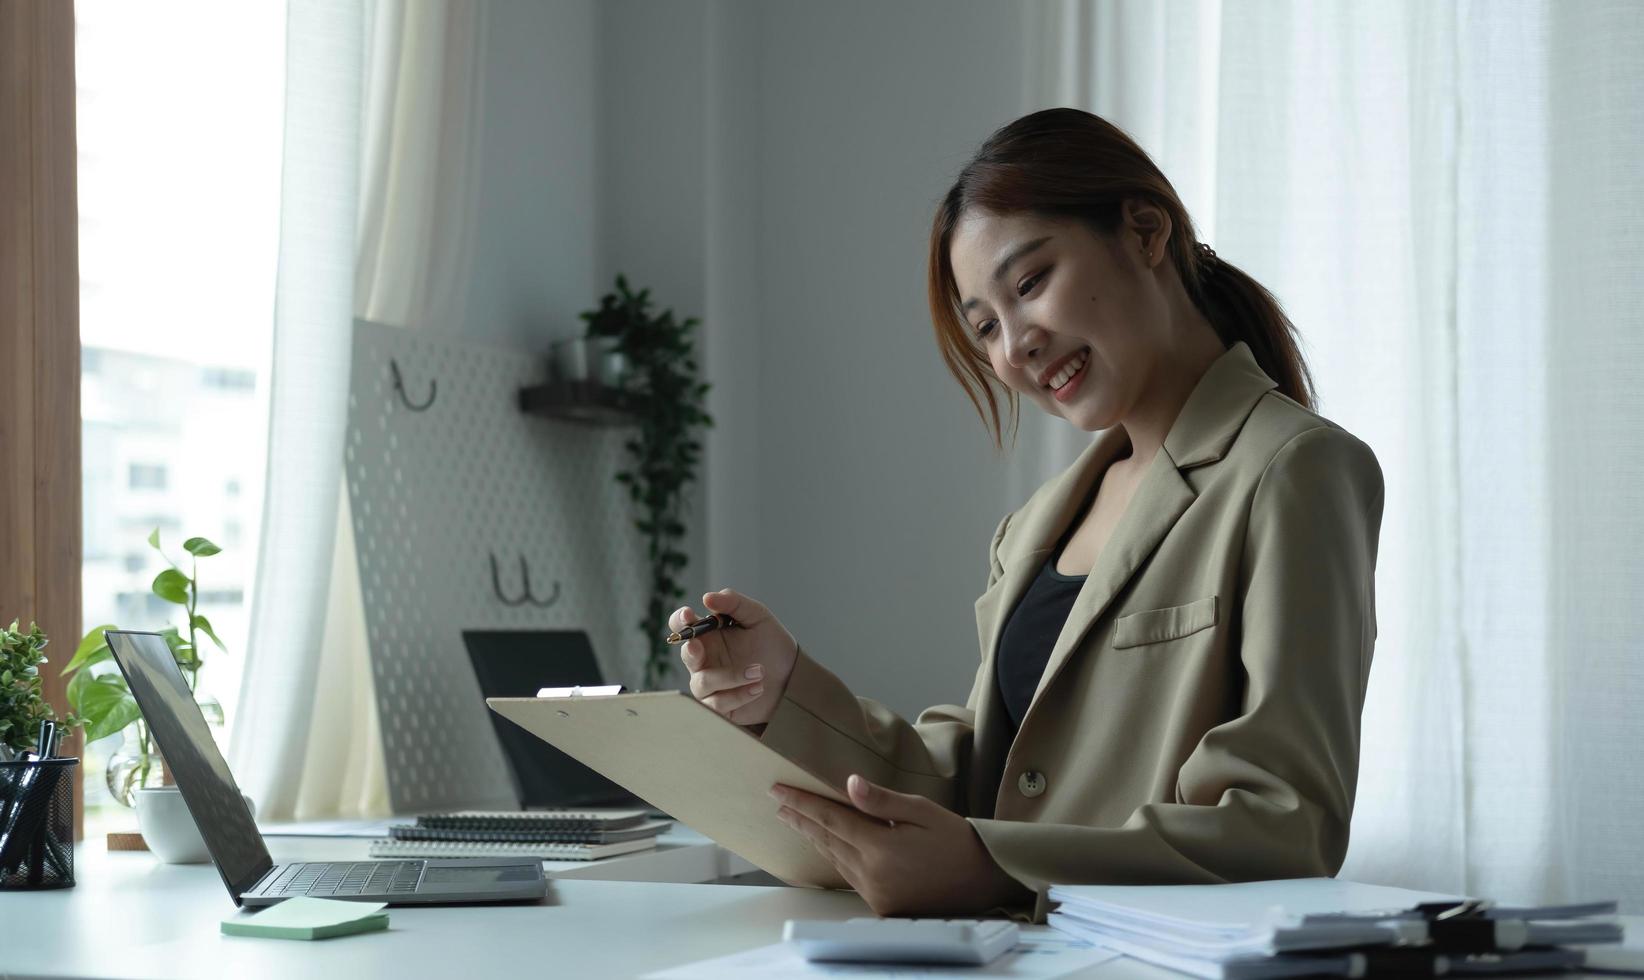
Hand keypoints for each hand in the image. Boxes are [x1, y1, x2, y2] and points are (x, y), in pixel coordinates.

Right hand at [671, 588, 798, 726]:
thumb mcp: (758, 616)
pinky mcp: (719, 706)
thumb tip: (707, 597)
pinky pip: (717, 704)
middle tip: (699, 645)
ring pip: (703, 683)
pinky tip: (758, 687)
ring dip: (731, 676)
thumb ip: (734, 603)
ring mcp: (710, 685)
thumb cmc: (771, 644)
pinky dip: (739, 695)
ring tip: (760, 671)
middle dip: (691, 650)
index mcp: (708, 635)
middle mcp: (704, 660)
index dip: (679, 620)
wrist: (792, 677)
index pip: (682, 626)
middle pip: (686, 655)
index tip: (688, 615)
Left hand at [771, 774, 1033, 916]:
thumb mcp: (922, 811)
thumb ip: (882, 800)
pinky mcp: (880, 904)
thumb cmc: (956, 840)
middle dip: (800, 819)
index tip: (778, 790)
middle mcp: (870, 873)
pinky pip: (848, 874)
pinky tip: (826, 845)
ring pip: (834, 858)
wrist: (983, 883)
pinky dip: (833, 855)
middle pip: (826, 839)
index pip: (830, 818)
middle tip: (778, 801)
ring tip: (795, 819)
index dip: (802, 803)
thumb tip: (848, 783)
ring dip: (813, 837)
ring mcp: (874, 892)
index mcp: (879, 847)